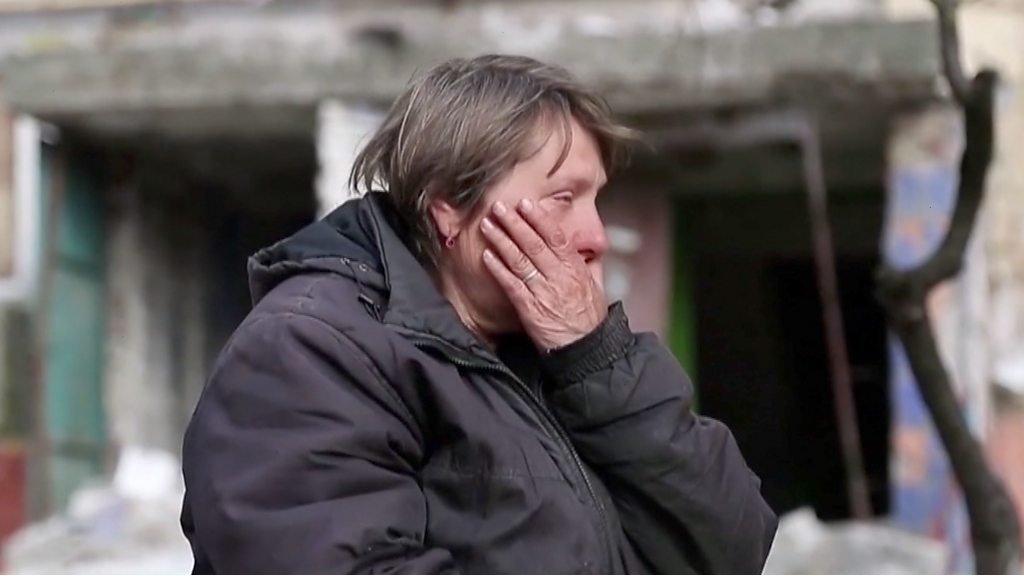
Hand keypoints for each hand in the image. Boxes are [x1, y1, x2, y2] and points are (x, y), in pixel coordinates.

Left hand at [480, 198, 606, 350]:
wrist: (585, 349)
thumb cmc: (589, 318)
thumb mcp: (595, 285)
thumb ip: (586, 264)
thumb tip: (580, 247)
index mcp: (574, 268)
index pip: (555, 237)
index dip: (539, 218)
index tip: (525, 203)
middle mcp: (558, 276)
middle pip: (533, 244)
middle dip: (514, 223)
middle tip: (499, 207)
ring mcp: (542, 292)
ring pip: (519, 260)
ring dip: (501, 240)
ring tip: (487, 225)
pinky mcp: (529, 308)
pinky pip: (511, 284)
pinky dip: (498, 269)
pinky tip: (487, 255)